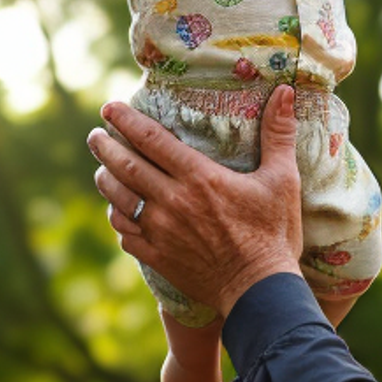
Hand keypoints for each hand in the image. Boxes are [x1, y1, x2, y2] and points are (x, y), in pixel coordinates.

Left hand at [89, 86, 304, 316]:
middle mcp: (172, 200)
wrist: (260, 291)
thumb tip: (285, 90)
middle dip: (105, 146)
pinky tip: (118, 212)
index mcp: (199, 176)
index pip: (151, 139)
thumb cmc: (274, 233)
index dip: (126, 120)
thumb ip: (279, 133)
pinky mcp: (157, 257)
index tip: (109, 108)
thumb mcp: (283, 179)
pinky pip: (125, 233)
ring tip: (102, 168)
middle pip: (125, 166)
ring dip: (106, 179)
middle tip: (95, 134)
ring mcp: (161, 231)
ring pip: (118, 199)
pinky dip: (117, 218)